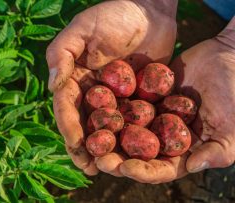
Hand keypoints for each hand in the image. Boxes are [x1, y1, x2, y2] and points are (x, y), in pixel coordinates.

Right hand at [49, 0, 177, 174]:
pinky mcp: (135, 98)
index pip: (67, 106)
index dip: (69, 127)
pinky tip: (133, 154)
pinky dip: (129, 138)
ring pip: (106, 127)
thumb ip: (63, 54)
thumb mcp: (83, 28)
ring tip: (108, 169)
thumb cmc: (114, 14)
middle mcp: (91, 91)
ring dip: (106, 148)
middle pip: (85, 122)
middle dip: (85, 146)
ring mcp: (114, 96)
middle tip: (89, 168)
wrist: (151, 11)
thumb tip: (52, 87)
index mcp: (75, 77)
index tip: (76, 145)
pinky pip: (131, 121)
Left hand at [108, 17, 234, 183]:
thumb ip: (217, 150)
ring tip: (91, 140)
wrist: (226, 56)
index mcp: (182, 151)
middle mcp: (163, 137)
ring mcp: (152, 117)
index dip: (143, 170)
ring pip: (127, 131)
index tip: (125, 168)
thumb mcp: (232, 126)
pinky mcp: (144, 98)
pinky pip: (126, 105)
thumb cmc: (234, 92)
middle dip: (118, 159)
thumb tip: (194, 166)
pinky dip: (112, 110)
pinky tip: (96, 113)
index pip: (160, 168)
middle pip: (137, 154)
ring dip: (109, 138)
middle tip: (100, 160)